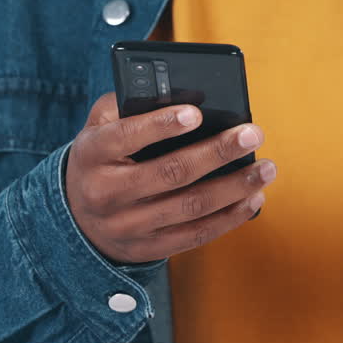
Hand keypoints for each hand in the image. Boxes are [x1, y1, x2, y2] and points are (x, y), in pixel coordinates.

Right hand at [66, 93, 275, 263]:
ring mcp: (128, 226)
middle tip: (252, 134)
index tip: (197, 113)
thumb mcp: (100, 126)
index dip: (162, 124)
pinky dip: (230, 217)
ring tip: (265, 168)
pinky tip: (253, 198)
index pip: (125, 136)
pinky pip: (195, 235)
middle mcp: (107, 193)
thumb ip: (131, 105)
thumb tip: (182, 94)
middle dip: (216, 152)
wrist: (78, 219)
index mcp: (92, 154)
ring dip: (234, 187)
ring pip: (190, 207)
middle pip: (170, 173)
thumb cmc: (103, 158)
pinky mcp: (148, 248)